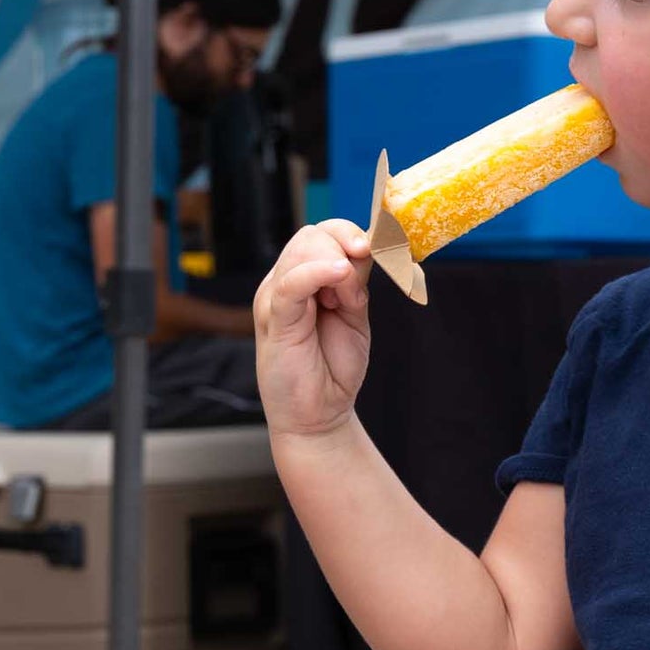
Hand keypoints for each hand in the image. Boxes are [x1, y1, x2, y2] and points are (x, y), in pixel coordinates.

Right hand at [253, 220, 374, 440]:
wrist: (318, 416)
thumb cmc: (332, 368)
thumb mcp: (354, 316)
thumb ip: (356, 284)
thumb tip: (366, 250)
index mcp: (303, 280)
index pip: (321, 234)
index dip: (349, 233)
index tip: (375, 249)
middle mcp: (285, 284)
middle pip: (311, 235)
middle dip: (345, 244)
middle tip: (361, 279)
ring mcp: (275, 300)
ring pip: (302, 251)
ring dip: (337, 263)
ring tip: (346, 301)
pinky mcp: (274, 320)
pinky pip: (291, 284)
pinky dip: (316, 272)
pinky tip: (339, 276)